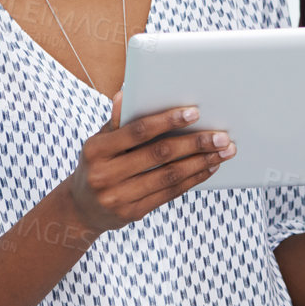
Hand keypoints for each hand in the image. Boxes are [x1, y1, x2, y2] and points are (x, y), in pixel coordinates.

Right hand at [65, 94, 235, 235]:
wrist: (81, 208)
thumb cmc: (98, 164)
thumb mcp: (99, 141)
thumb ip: (118, 120)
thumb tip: (128, 92)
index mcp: (96, 149)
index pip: (138, 131)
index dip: (167, 120)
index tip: (194, 112)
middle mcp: (105, 174)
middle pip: (159, 154)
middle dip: (195, 143)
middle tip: (221, 136)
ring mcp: (118, 196)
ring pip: (169, 176)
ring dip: (201, 163)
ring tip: (223, 152)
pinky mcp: (132, 213)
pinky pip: (169, 194)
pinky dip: (192, 179)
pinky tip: (209, 168)